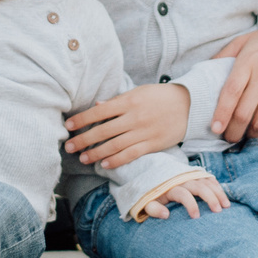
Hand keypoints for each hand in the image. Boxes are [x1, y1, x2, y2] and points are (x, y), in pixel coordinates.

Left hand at [64, 82, 191, 168]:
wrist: (189, 105)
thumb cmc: (159, 97)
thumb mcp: (138, 93)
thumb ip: (117, 101)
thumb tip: (97, 106)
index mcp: (128, 101)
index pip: (98, 112)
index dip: (81, 120)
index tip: (68, 126)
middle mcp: (134, 117)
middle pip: (103, 131)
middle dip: (83, 140)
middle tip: (69, 146)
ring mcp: (143, 132)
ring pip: (114, 145)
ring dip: (96, 153)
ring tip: (83, 158)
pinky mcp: (153, 144)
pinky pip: (131, 154)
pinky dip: (117, 160)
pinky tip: (105, 164)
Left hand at [144, 176, 230, 219]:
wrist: (152, 177)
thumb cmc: (151, 196)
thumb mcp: (146, 203)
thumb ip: (153, 209)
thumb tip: (166, 215)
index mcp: (170, 186)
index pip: (183, 194)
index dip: (190, 205)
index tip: (196, 217)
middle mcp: (181, 179)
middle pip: (199, 186)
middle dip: (210, 197)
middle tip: (218, 211)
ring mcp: (189, 175)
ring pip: (207, 181)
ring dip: (218, 192)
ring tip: (226, 205)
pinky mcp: (194, 174)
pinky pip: (208, 177)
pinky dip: (217, 185)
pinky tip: (223, 195)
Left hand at [208, 15, 257, 144]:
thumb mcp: (245, 40)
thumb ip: (224, 55)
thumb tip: (205, 71)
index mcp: (248, 61)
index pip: (230, 92)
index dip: (221, 114)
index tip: (215, 128)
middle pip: (244, 113)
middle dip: (234, 132)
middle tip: (229, 138)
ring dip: (252, 135)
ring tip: (247, 136)